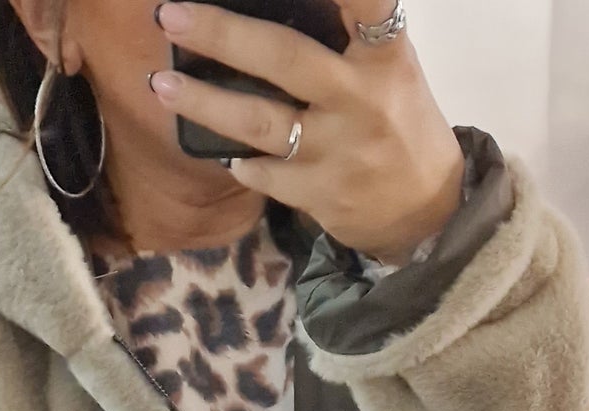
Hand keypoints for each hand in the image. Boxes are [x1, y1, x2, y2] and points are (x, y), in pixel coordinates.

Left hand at [149, 1, 465, 265]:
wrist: (427, 213)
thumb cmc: (398, 125)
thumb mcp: (389, 72)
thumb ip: (346, 41)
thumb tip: (262, 16)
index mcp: (384, 57)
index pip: (369, 4)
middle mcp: (360, 98)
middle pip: (283, 58)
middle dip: (221, 35)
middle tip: (170, 16)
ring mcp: (337, 150)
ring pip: (258, 123)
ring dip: (202, 103)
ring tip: (160, 85)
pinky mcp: (320, 194)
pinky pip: (263, 173)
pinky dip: (239, 161)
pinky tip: (224, 152)